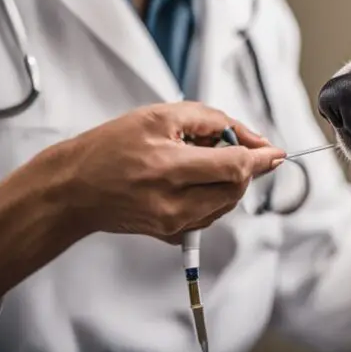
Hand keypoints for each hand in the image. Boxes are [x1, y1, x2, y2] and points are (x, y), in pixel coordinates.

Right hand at [30, 101, 285, 242]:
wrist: (72, 189)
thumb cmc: (109, 148)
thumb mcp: (159, 116)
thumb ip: (212, 121)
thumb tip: (253, 138)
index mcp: (168, 167)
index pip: (235, 167)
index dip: (262, 157)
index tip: (278, 152)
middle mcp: (172, 201)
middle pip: (236, 186)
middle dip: (244, 166)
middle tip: (228, 146)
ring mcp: (173, 223)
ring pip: (228, 203)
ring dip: (230, 181)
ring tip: (204, 161)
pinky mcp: (171, 235)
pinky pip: (211, 216)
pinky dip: (214, 196)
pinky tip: (194, 180)